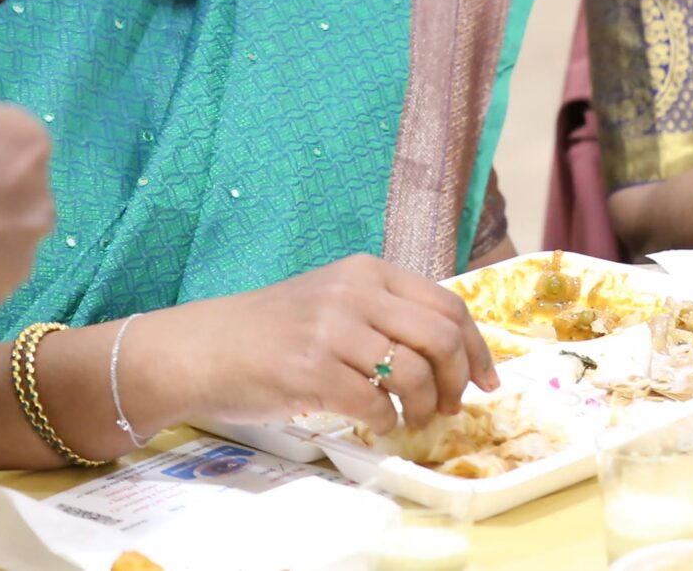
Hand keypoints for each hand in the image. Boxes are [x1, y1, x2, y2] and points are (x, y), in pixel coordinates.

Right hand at [156, 254, 499, 431]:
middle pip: (441, 337)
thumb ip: (386, 313)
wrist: (205, 346)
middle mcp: (354, 292)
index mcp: (368, 271)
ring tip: (411, 419)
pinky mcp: (311, 370)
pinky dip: (386, 421)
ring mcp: (332, 330)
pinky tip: (376, 423)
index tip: (487, 380)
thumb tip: (452, 354)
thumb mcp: (335, 299)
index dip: (476, 348)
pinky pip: (374, 403)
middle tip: (449, 406)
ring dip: (422, 407)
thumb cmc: (274, 330)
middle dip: (457, 380)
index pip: (448, 304)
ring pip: (413, 373)